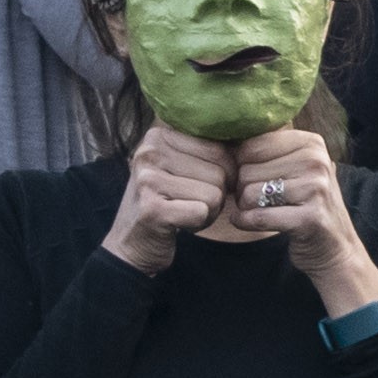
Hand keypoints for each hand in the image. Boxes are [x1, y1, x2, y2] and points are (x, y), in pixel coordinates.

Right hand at [103, 122, 233, 271]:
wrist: (130, 242)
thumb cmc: (165, 202)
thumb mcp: (179, 167)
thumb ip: (205, 150)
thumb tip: (246, 143)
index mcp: (159, 136)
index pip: (219, 149)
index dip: (225, 173)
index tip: (202, 185)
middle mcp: (150, 152)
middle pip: (220, 172)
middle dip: (216, 195)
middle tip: (191, 203)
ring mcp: (148, 180)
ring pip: (215, 194)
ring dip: (208, 212)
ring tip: (184, 212)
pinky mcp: (152, 209)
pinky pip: (202, 212)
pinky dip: (199, 224)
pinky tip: (180, 224)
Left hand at [226, 126, 377, 311]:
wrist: (336, 247)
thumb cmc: (306, 204)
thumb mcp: (296, 168)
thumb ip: (268, 150)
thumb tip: (225, 136)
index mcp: (311, 143)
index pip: (251, 145)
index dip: (242, 165)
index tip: (253, 179)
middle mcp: (316, 161)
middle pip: (247, 169)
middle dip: (243, 188)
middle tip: (258, 200)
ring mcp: (316, 189)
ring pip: (248, 192)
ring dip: (244, 207)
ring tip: (259, 210)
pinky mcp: (309, 218)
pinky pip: (257, 217)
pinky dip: (244, 222)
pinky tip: (248, 222)